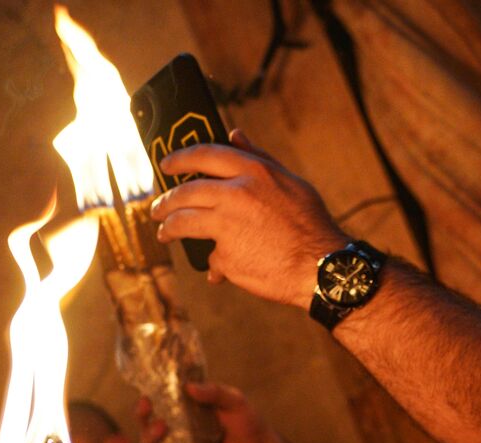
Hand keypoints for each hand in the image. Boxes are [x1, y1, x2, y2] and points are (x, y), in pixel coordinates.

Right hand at [138, 383, 270, 442]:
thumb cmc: (246, 421)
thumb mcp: (234, 401)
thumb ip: (215, 392)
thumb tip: (189, 386)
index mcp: (184, 408)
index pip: (157, 402)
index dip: (145, 401)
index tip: (145, 397)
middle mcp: (177, 427)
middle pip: (147, 426)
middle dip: (143, 422)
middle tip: (157, 420)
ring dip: (155, 441)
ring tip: (167, 433)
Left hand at [150, 130, 348, 305]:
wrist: (322, 269)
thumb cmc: (310, 224)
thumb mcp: (290, 183)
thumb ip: (259, 158)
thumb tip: (234, 135)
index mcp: (253, 172)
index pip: (204, 155)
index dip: (179, 159)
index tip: (166, 165)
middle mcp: (235, 195)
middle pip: (185, 192)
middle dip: (165, 201)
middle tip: (158, 207)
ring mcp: (227, 227)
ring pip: (183, 223)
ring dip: (170, 228)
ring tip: (165, 233)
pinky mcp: (226, 257)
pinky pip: (212, 256)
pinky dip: (215, 263)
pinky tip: (220, 268)